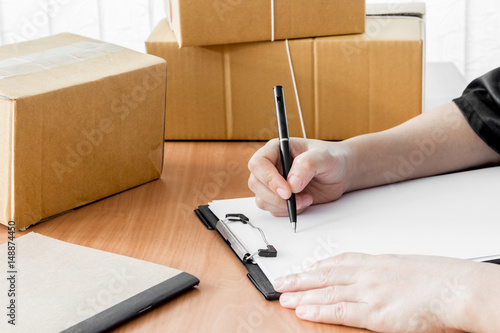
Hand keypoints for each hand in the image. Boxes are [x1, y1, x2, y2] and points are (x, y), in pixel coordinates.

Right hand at [247, 138, 352, 215]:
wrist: (340, 173)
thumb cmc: (332, 158)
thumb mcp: (324, 156)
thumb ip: (307, 164)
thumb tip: (292, 183)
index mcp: (276, 149)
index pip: (259, 163)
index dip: (269, 179)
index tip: (286, 191)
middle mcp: (271, 166)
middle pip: (256, 183)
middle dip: (275, 196)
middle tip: (296, 198)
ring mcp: (273, 183)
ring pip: (262, 199)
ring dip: (282, 205)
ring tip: (305, 199)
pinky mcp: (279, 198)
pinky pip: (273, 209)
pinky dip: (287, 211)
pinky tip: (303, 202)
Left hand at [273, 253, 499, 331]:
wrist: (454, 287)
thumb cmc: (436, 277)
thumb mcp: (403, 266)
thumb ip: (381, 271)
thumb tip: (373, 277)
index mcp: (373, 261)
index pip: (336, 262)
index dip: (314, 267)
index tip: (302, 269)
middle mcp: (365, 274)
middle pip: (324, 275)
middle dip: (299, 279)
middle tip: (280, 281)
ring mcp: (367, 292)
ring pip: (325, 292)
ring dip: (301, 294)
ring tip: (283, 296)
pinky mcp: (374, 313)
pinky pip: (339, 311)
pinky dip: (318, 310)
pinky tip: (303, 310)